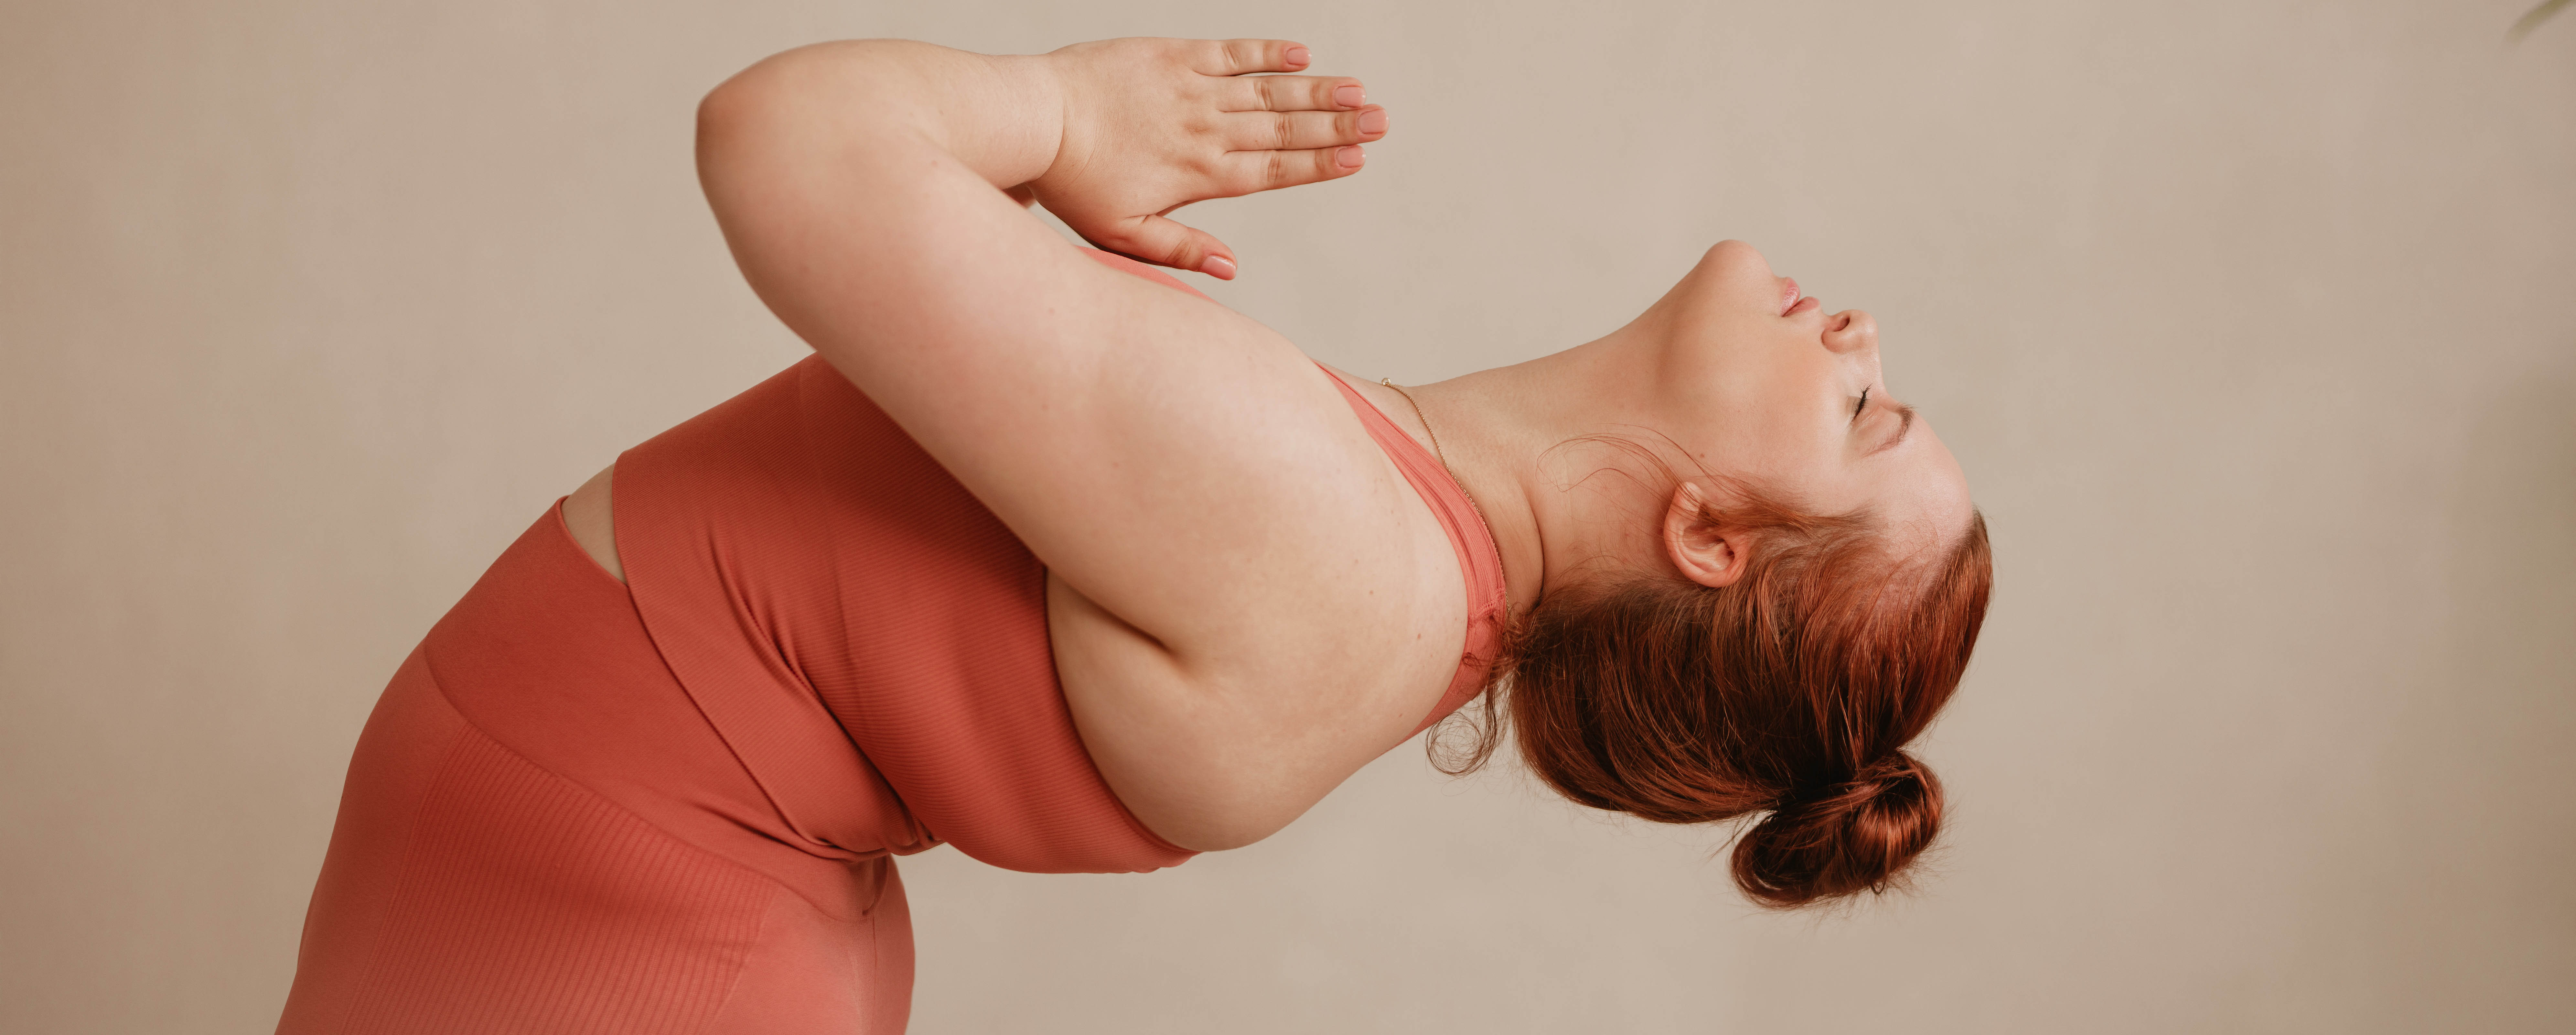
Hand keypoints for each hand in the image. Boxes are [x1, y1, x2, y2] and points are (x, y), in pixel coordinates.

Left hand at [1027, 38, 1387, 278]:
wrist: (1032, 121)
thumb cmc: (1072, 183)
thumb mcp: (1123, 235)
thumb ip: (1181, 249)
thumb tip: (1232, 268)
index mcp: (1199, 177)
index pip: (1274, 172)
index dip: (1320, 165)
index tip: (1359, 159)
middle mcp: (1204, 131)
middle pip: (1284, 130)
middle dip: (1338, 126)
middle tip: (1382, 121)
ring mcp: (1190, 89)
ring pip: (1267, 91)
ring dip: (1316, 91)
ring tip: (1359, 90)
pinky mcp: (1172, 56)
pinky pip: (1229, 51)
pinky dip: (1266, 52)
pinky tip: (1300, 52)